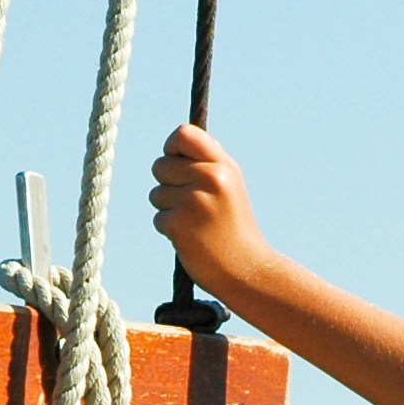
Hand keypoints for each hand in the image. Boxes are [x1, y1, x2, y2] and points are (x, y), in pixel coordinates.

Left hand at [148, 123, 274, 295]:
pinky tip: (191, 238)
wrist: (247, 270)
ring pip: (156, 194)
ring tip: (195, 223)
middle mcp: (210, 178)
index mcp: (223, 166)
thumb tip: (182, 137)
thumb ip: (210, 161)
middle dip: (167, 184)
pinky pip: (158, 218)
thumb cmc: (235, 227)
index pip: (183, 134)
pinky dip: (169, 230)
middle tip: (191, 204)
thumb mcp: (232, 185)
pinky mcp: (178, 224)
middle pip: (160, 166)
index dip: (171, 147)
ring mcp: (193, 201)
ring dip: (168, 209)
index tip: (176, 162)